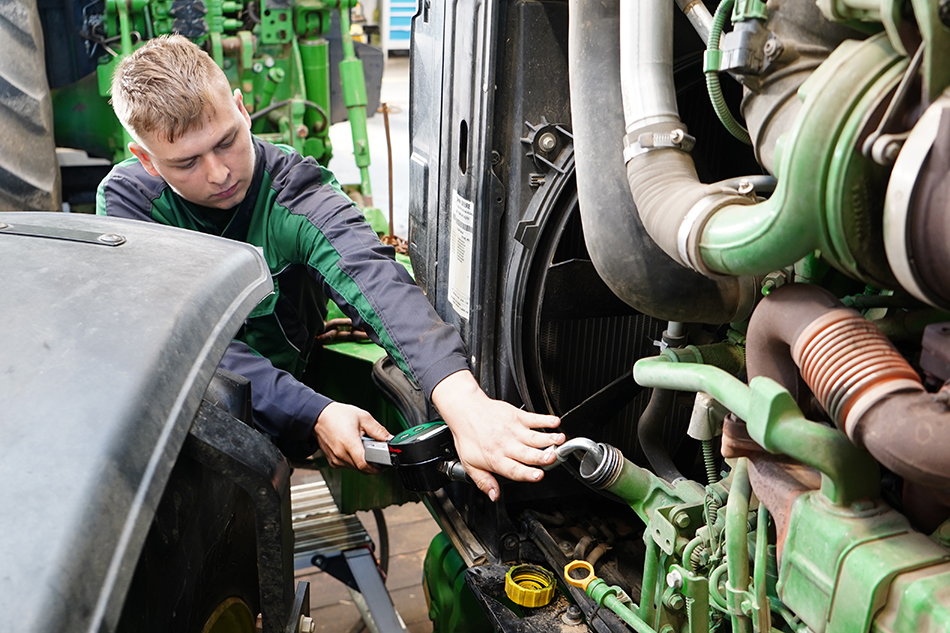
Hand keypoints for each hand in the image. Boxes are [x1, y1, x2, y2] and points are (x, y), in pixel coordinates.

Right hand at [313, 402, 392, 472]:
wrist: (319, 416)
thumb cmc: (337, 415)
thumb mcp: (363, 417)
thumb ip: (379, 431)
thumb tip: (390, 440)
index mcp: (349, 443)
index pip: (365, 465)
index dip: (378, 466)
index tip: (384, 461)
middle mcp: (340, 454)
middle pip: (362, 468)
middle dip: (372, 461)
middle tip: (373, 448)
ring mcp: (336, 460)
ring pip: (356, 468)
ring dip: (363, 460)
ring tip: (361, 445)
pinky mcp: (333, 462)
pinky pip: (348, 466)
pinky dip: (354, 460)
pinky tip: (353, 448)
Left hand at [431, 370, 563, 500]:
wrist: (466, 410)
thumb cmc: (469, 436)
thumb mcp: (470, 465)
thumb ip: (484, 482)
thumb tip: (494, 496)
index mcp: (496, 459)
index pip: (514, 469)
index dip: (528, 473)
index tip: (538, 475)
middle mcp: (507, 445)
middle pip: (528, 453)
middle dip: (542, 456)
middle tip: (553, 458)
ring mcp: (513, 430)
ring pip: (535, 437)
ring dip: (549, 438)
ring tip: (561, 440)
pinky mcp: (517, 416)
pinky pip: (535, 418)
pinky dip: (546, 420)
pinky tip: (555, 422)